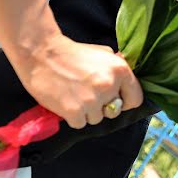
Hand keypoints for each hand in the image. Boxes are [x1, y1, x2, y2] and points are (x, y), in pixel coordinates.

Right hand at [17, 35, 142, 128]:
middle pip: (114, 111)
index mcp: (120, 71)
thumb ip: (116, 69)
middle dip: (103, 107)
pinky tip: (66, 102)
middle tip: (88, 95)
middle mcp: (109, 86)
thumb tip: (126, 82)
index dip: (125, 101)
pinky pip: (80, 124)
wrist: (42, 54)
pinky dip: (73, 117)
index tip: (116, 100)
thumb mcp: (102, 53)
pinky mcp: (74, 111)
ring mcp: (92, 100)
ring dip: (86, 112)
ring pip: (96, 119)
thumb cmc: (72, 53)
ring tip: (74, 96)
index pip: (136, 99)